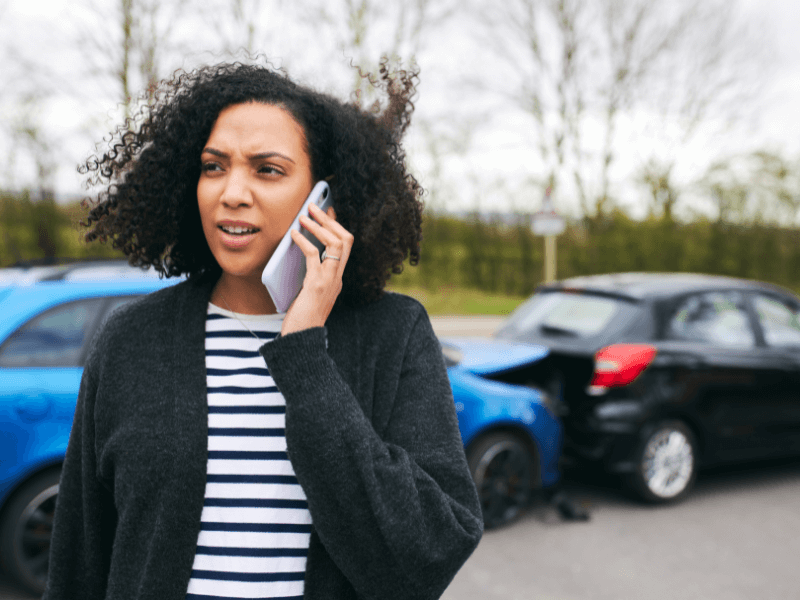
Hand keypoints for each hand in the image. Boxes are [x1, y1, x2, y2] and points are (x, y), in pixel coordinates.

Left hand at [282, 203, 353, 335]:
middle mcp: (337, 278)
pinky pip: (314, 256)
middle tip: (315, 206)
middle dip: (330, 220)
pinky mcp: (317, 286)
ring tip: (305, 215)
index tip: (328, 210)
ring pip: (336, 244)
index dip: (337, 225)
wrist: (301, 340)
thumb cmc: (301, 319)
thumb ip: (309, 275)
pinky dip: (304, 242)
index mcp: (337, 278)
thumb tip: (298, 254)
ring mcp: (330, 281)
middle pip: (345, 239)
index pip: (345, 245)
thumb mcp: (308, 293)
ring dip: (319, 227)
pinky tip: (293, 235)